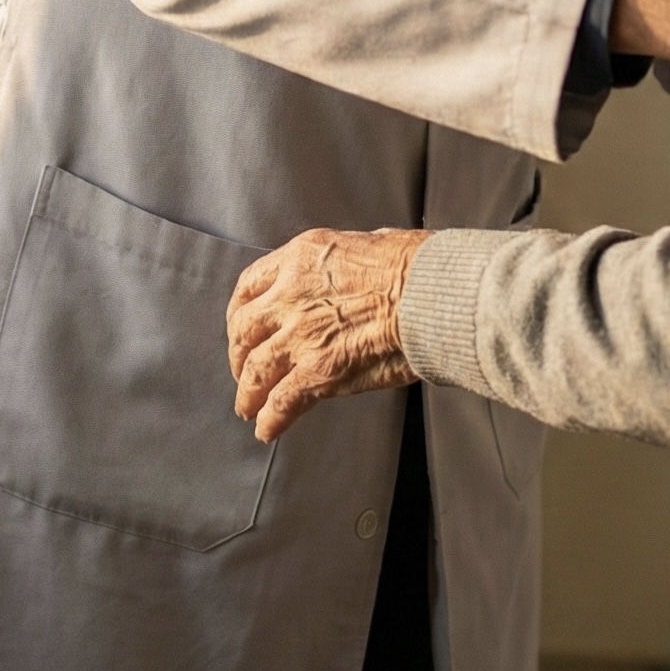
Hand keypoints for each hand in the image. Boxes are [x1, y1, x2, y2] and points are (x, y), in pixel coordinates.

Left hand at [227, 228, 427, 442]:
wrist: (430, 293)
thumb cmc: (415, 266)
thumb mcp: (369, 240)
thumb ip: (347, 261)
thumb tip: (355, 267)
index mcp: (302, 257)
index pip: (251, 285)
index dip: (240, 312)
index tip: (241, 326)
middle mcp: (291, 294)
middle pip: (244, 330)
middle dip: (238, 354)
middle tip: (243, 370)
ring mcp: (300, 334)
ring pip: (255, 369)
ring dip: (248, 393)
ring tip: (248, 407)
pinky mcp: (317, 371)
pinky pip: (281, 402)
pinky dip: (270, 419)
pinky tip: (267, 429)